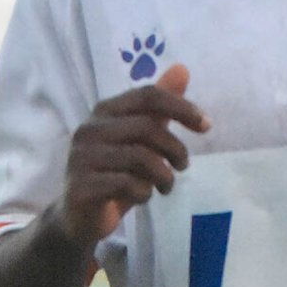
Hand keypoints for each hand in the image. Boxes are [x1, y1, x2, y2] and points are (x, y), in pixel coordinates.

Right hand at [60, 65, 209, 250]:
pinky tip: (143, 196)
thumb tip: (182, 69)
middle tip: (183, 166)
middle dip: (175, 149)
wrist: (80, 217)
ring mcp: (82, 157)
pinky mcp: (81, 186)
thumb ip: (158, 108)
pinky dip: (144, 192)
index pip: (148, 95)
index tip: (207, 125)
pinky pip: (127, 184)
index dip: (181, 107)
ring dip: (164, 176)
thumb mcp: (140, 140)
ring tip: (165, 186)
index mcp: (105, 111)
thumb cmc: (114, 174)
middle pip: (147, 127)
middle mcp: (90, 129)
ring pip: (140, 157)